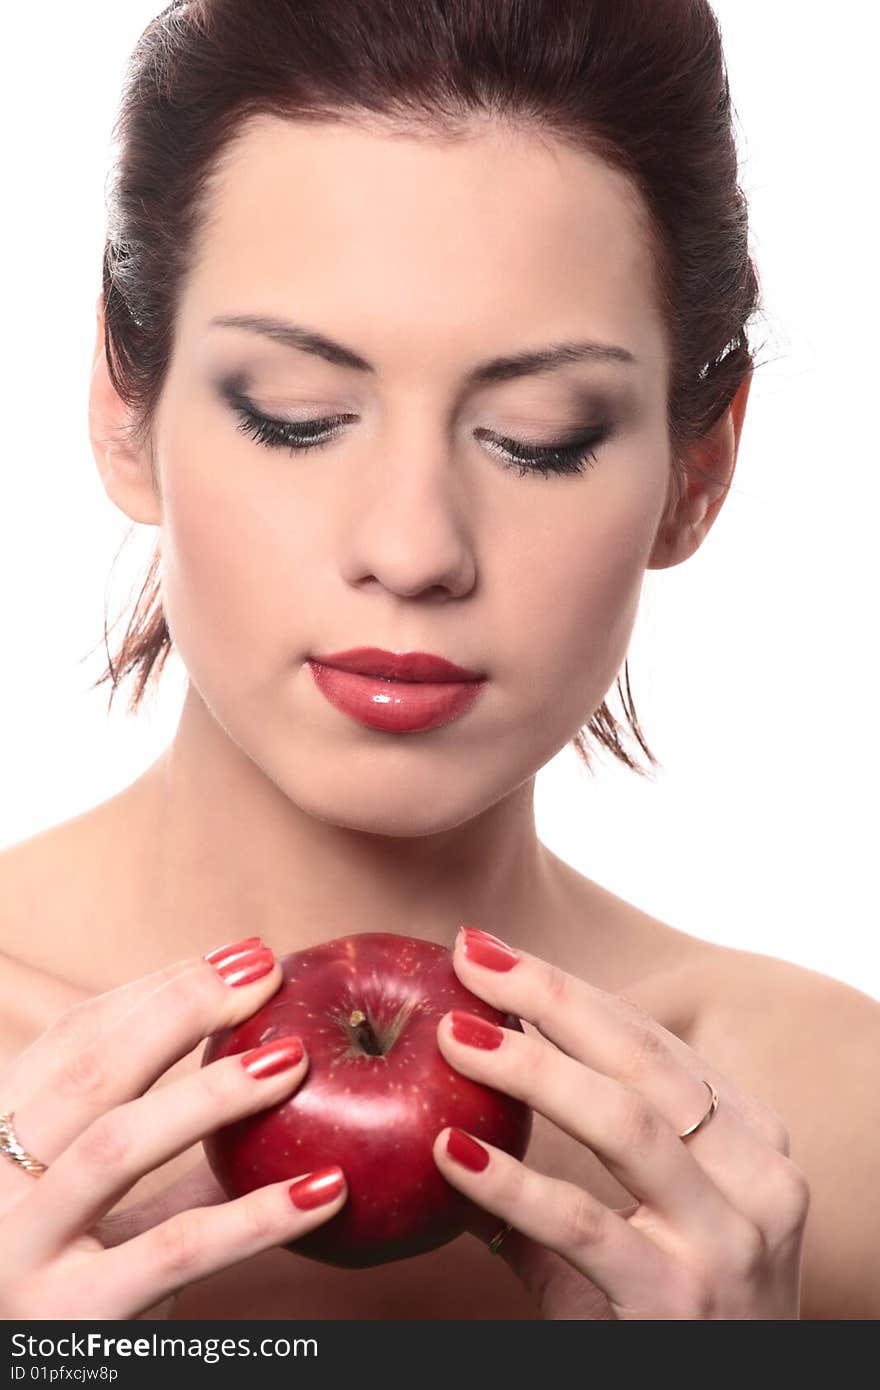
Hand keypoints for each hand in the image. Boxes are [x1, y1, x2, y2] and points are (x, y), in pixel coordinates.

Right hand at [0, 938, 347, 1318]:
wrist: (27, 1377)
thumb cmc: (64, 1287)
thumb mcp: (98, 1209)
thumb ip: (161, 1151)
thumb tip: (263, 1062)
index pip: (71, 1038)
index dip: (156, 988)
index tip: (238, 954)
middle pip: (88, 1071)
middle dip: (180, 1008)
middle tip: (266, 971)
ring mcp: (18, 1252)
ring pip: (118, 1146)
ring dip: (213, 1092)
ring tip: (295, 1058)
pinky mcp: (67, 1321)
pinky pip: (174, 1250)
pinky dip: (256, 1217)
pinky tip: (325, 1188)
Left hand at [432, 927, 809, 1319]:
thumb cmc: (679, 1312)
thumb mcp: (658, 1221)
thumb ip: (585, 1164)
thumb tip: (469, 1104)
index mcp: (752, 1142)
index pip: (650, 1042)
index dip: (568, 990)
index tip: (492, 952)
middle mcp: (758, 1180)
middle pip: (641, 1061)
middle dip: (550, 997)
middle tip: (472, 958)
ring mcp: (727, 1242)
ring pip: (625, 1125)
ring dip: (531, 1069)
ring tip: (454, 1036)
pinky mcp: (678, 1302)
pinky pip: (583, 1225)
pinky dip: (511, 1184)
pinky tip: (450, 1150)